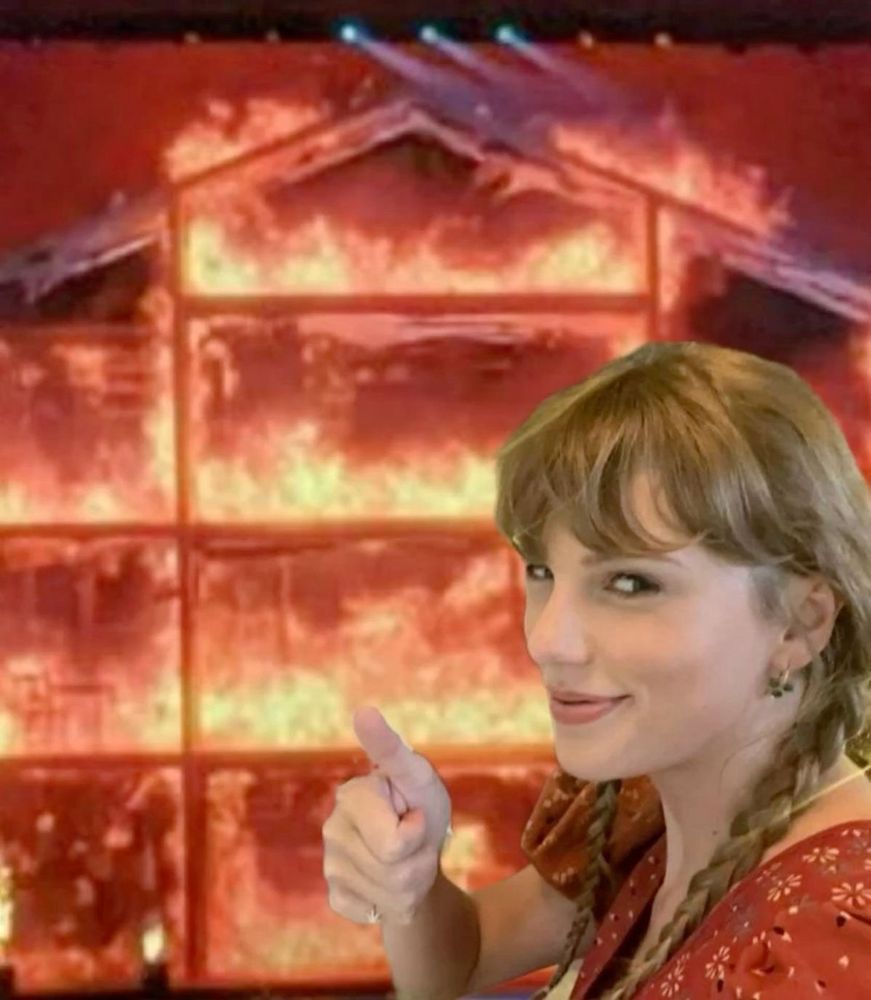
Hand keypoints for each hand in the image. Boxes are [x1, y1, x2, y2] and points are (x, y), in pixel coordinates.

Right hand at [322, 706, 452, 925]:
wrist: (422, 850)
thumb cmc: (422, 804)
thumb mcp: (419, 777)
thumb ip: (392, 749)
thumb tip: (363, 711)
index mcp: (351, 796)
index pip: (395, 844)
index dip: (419, 833)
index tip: (414, 813)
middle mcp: (333, 829)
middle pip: (395, 872)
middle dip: (419, 862)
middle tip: (417, 841)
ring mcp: (331, 865)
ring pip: (391, 895)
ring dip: (413, 882)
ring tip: (409, 860)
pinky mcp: (337, 896)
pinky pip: (375, 913)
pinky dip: (395, 903)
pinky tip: (391, 883)